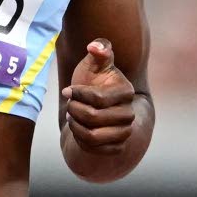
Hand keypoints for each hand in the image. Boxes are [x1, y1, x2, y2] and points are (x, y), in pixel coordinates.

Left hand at [61, 38, 134, 154]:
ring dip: (76, 125)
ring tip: (72, 115)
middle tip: (69, 104)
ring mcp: (125, 132)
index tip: (67, 90)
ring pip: (93, 136)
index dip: (78, 95)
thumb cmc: (92, 79)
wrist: (93, 103)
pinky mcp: (117, 147)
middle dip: (75, 110)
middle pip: (94, 118)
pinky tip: (77, 126)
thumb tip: (95, 46)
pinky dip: (79, 139)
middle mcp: (130, 114)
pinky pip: (94, 149)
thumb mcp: (93, 62)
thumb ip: (99, 49)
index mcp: (126, 91)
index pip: (98, 99)